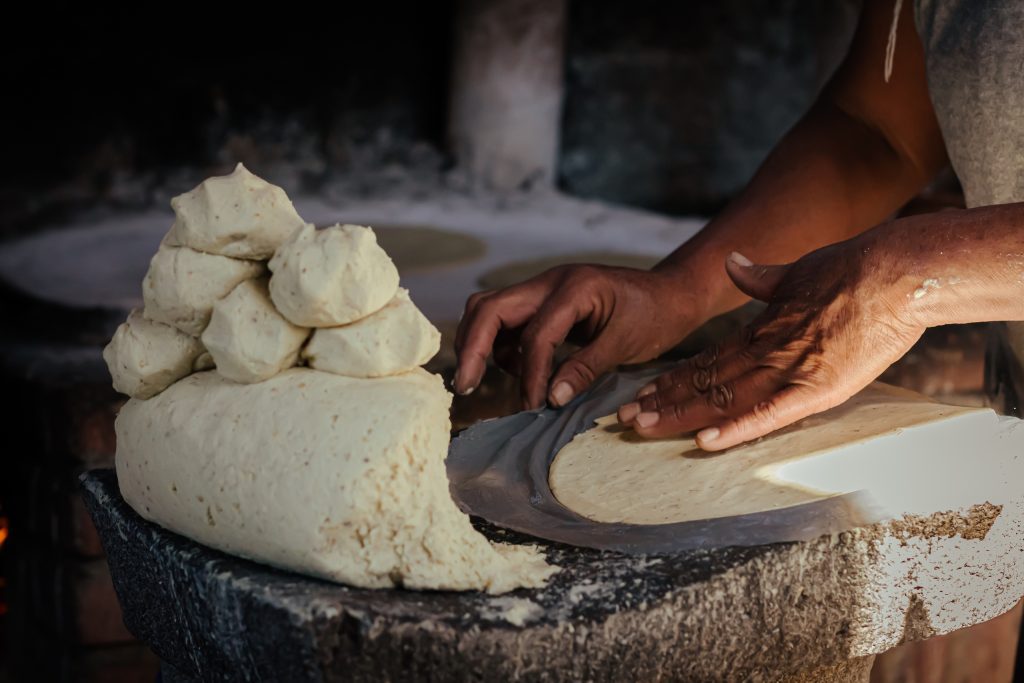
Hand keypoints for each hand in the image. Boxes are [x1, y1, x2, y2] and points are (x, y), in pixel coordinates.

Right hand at [454, 265, 699, 408]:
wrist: (671, 294)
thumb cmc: (656, 316)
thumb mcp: (625, 344)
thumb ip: (585, 369)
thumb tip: (549, 400)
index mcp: (573, 287)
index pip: (535, 333)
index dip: (530, 374)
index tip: (533, 407)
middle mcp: (549, 282)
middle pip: (489, 307)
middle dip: (472, 347)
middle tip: (465, 386)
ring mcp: (541, 290)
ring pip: (489, 310)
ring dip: (481, 345)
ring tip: (485, 380)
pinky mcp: (541, 304)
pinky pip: (505, 322)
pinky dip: (500, 347)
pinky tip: (520, 372)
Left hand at [618, 243, 924, 449]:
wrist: (897, 272)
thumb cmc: (854, 270)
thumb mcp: (797, 270)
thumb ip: (761, 278)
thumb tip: (732, 264)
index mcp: (762, 328)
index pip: (707, 360)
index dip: (673, 378)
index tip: (643, 392)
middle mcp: (767, 351)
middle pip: (705, 381)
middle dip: (663, 401)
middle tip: (624, 418)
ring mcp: (790, 371)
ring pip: (724, 397)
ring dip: (682, 414)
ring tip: (644, 428)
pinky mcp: (818, 389)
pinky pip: (769, 413)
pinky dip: (737, 429)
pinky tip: (705, 443)